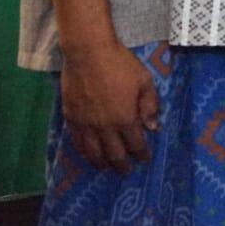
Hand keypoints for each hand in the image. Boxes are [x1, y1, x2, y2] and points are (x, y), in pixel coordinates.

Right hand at [59, 41, 158, 172]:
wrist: (88, 54)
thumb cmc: (120, 64)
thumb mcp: (144, 81)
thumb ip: (149, 105)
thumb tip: (154, 127)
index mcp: (125, 118)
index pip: (135, 144)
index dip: (140, 154)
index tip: (144, 159)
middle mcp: (104, 126)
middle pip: (114, 153)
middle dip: (122, 164)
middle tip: (126, 171)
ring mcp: (85, 124)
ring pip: (93, 152)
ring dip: (101, 163)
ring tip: (106, 168)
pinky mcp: (70, 118)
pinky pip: (76, 141)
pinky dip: (83, 152)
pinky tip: (87, 154)